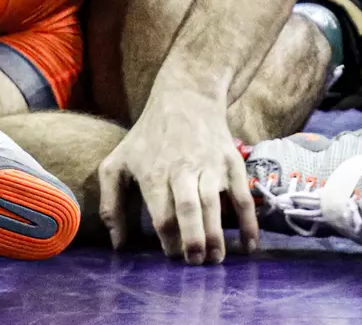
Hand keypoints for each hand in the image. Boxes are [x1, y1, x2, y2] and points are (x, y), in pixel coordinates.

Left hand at [96, 89, 258, 263]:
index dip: (168, 241)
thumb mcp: (117, 164)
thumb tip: (117, 244)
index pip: (162, 214)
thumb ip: (111, 204)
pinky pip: (243, 197)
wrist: (185, 99)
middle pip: (189, 210)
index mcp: (153, 173)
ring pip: (214, 205)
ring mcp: (209, 166)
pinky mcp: (231, 163)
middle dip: (194, 241)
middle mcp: (181, 170)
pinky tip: (249, 245)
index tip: (172, 257)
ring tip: (216, 260)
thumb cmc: (146, 138)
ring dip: (217, 236)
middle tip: (196, 263)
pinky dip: (249, 223)